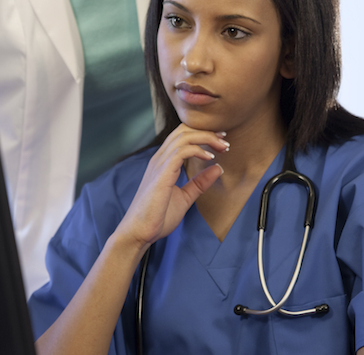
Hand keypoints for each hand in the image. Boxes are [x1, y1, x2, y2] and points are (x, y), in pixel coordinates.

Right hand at [116, 124, 227, 249]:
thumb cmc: (157, 217)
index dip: (203, 133)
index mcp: (163, 161)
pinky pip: (180, 152)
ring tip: (222, 147)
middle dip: (207, 131)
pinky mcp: (161, 173)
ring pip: (183, 137)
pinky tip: (210, 157)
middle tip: (225, 140)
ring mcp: (159, 164)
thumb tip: (218, 168)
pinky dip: (197, 150)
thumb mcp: (184, 197)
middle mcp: (160, 158)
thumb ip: (199, 183)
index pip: (183, 134)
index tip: (221, 141)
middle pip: (184, 130)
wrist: (138, 233)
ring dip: (206, 138)